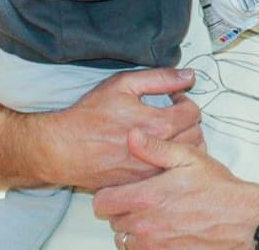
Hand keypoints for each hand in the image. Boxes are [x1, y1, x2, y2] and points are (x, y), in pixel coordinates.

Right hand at [40, 67, 202, 190]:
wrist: (62, 148)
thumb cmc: (90, 115)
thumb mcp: (123, 84)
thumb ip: (161, 78)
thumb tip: (189, 74)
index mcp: (159, 124)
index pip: (194, 112)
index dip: (185, 100)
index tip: (172, 99)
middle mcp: (159, 151)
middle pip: (196, 135)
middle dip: (187, 121)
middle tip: (170, 114)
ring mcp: (151, 171)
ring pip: (186, 156)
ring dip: (182, 140)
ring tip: (164, 131)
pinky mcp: (141, 184)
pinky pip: (168, 171)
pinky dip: (169, 159)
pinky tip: (154, 149)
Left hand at [94, 129, 258, 249]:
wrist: (242, 220)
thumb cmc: (217, 188)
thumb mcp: (189, 158)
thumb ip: (156, 148)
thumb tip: (131, 135)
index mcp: (146, 197)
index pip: (102, 201)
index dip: (109, 193)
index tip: (121, 189)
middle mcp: (145, 224)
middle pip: (112, 220)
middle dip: (123, 209)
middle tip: (143, 199)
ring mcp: (153, 244)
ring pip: (123, 238)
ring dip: (132, 228)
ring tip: (153, 215)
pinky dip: (145, 242)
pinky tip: (161, 230)